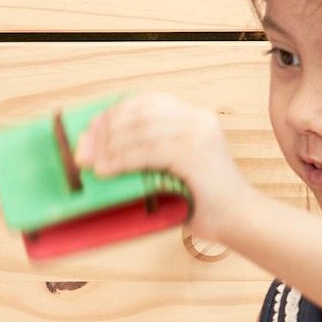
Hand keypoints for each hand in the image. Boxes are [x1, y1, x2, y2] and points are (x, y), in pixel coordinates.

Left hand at [73, 92, 250, 242]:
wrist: (238, 219)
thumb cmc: (201, 198)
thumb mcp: (172, 166)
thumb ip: (148, 152)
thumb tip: (99, 151)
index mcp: (193, 116)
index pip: (145, 102)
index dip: (114, 113)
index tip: (89, 130)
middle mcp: (197, 119)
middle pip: (139, 114)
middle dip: (104, 131)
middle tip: (82, 151)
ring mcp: (197, 134)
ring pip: (140, 130)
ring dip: (108, 147)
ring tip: (90, 164)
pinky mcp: (193, 154)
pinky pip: (147, 151)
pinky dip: (121, 160)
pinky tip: (105, 171)